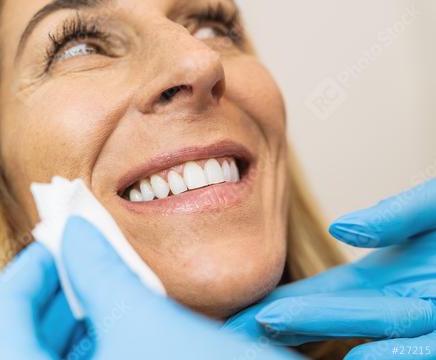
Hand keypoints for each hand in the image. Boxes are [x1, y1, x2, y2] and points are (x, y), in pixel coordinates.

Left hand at [0, 216, 299, 359]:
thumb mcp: (153, 323)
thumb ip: (102, 270)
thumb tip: (76, 234)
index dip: (26, 267)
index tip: (61, 238)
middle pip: (19, 338)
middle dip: (57, 289)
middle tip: (89, 255)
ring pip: (55, 355)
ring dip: (80, 315)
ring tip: (114, 282)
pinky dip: (102, 340)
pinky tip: (135, 320)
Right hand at [225, 179, 435, 358]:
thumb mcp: (431, 208)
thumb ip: (395, 214)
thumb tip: (341, 229)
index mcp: (382, 278)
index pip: (315, 295)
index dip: (275, 306)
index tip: (236, 318)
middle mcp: (396, 302)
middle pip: (327, 312)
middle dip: (280, 320)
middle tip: (234, 328)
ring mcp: (428, 318)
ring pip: (372, 325)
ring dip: (319, 324)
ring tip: (271, 323)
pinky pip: (426, 346)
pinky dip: (396, 351)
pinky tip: (361, 355)